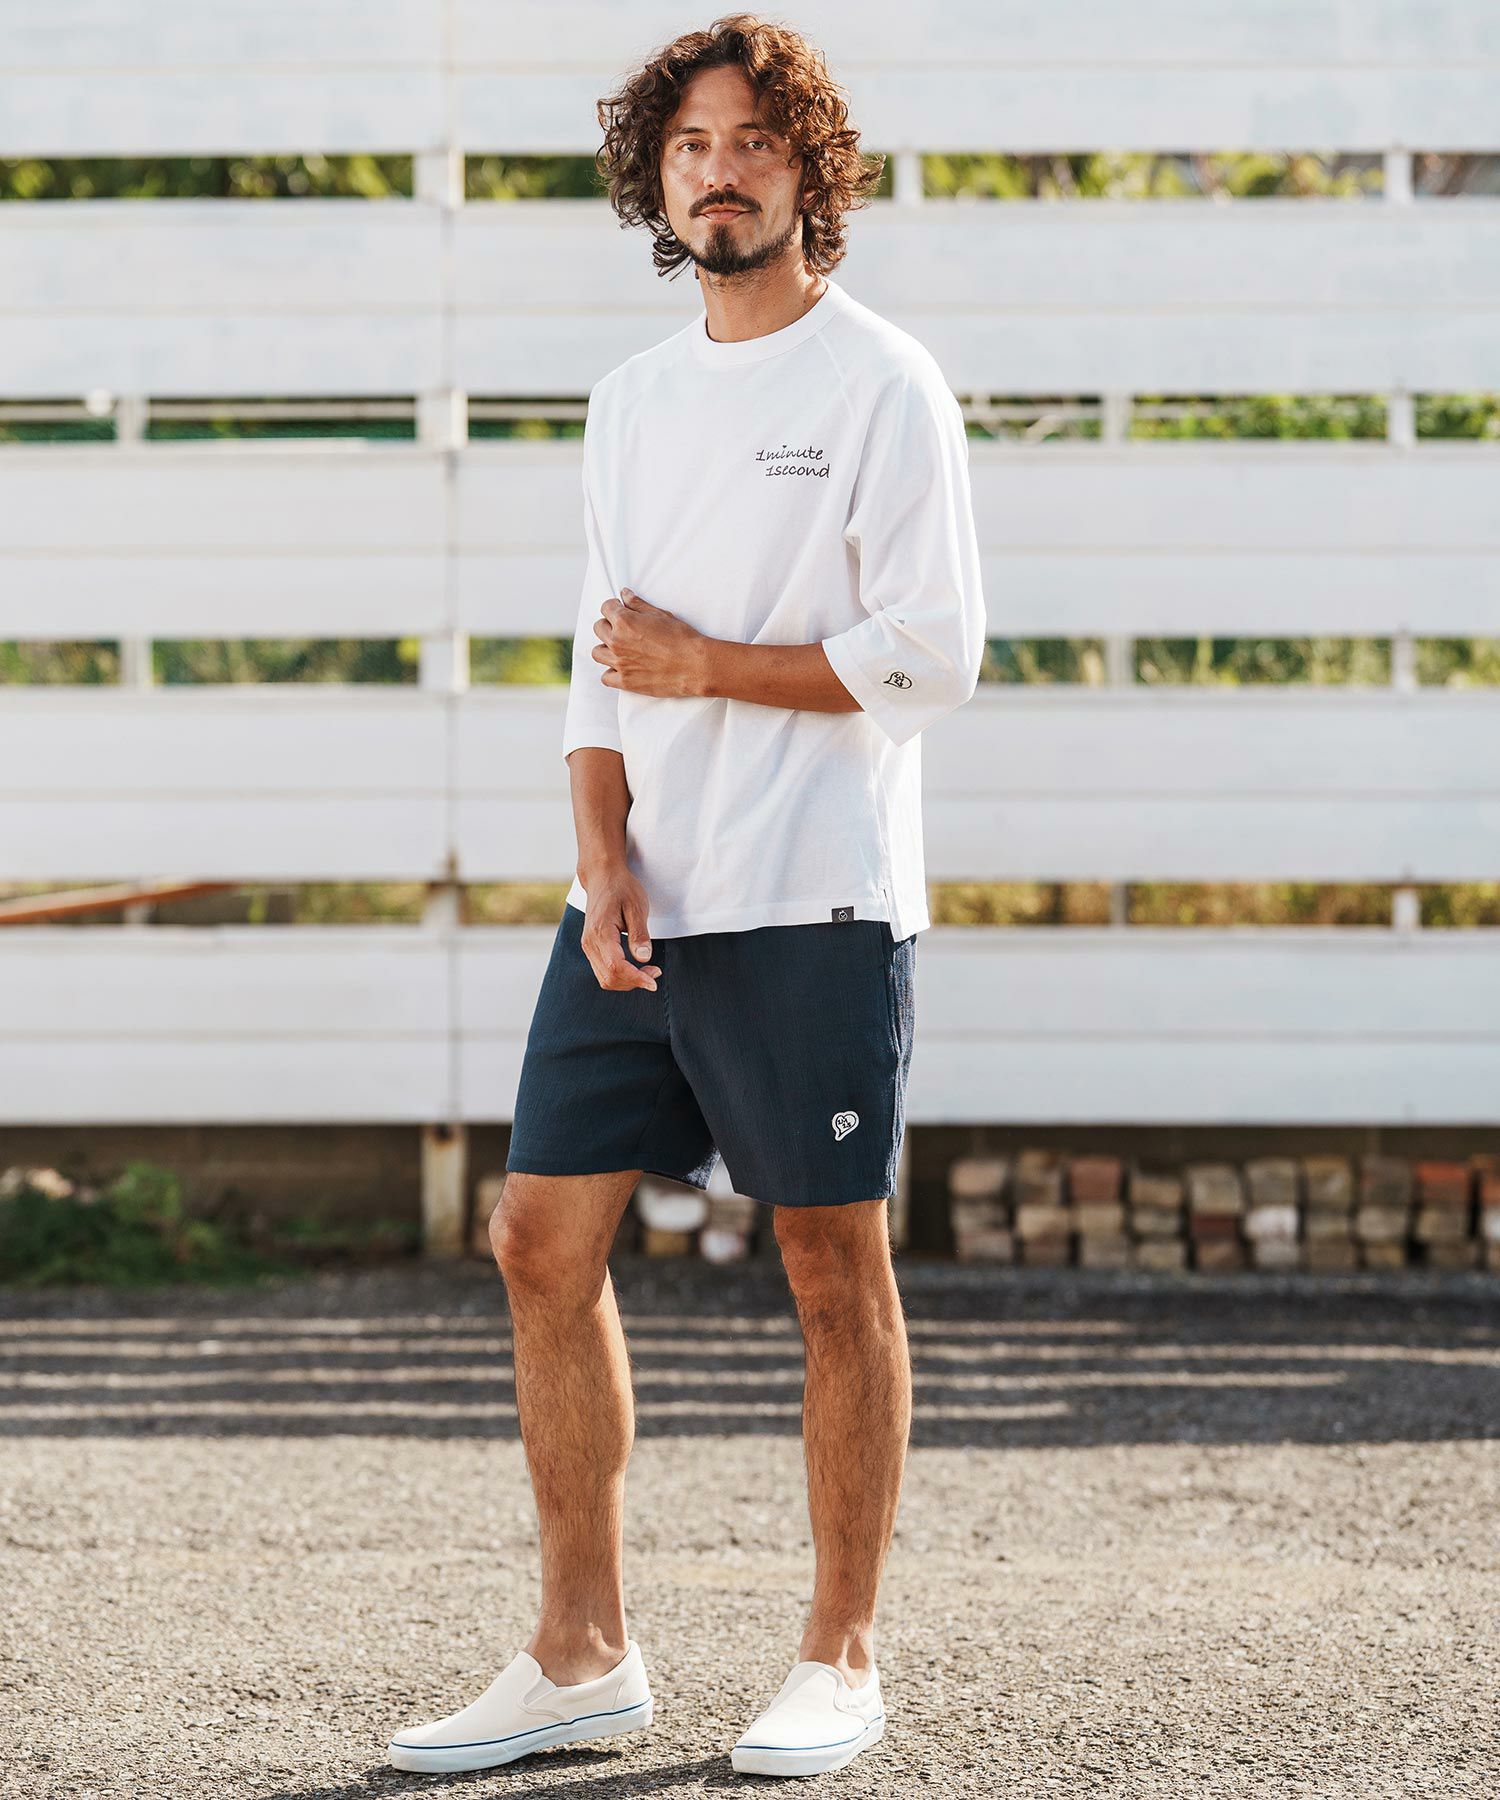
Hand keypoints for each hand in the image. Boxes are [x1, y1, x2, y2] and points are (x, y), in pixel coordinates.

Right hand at [578, 866, 660, 992]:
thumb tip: (644, 958)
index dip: (636, 978)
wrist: (602, 877)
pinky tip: (635, 968)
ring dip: (627, 981)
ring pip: (605, 978)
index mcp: (600, 931)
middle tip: (656, 972)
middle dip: (634, 981)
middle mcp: (590, 942)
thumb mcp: (637, 906)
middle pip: (609, 977)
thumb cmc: (621, 888)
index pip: (616, 966)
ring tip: (648, 971)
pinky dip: (620, 976)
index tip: (654, 982)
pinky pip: (603, 971)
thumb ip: (640, 934)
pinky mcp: (591, 947)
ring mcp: (588, 946)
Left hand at [594, 587, 709, 696]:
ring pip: (597, 653)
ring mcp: (620, 663)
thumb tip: (625, 594)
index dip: (614, 607)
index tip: (620, 610)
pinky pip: (605, 677)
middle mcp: (617, 641)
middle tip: (622, 629)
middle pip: (599, 628)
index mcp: (625, 621)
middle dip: (608, 625)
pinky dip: (611, 672)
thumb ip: (638, 604)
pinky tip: (622, 668)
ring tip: (619, 649)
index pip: (606, 608)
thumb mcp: (661, 615)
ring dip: (606, 648)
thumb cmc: (682, 639)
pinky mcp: (625, 681)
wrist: (694, 665)